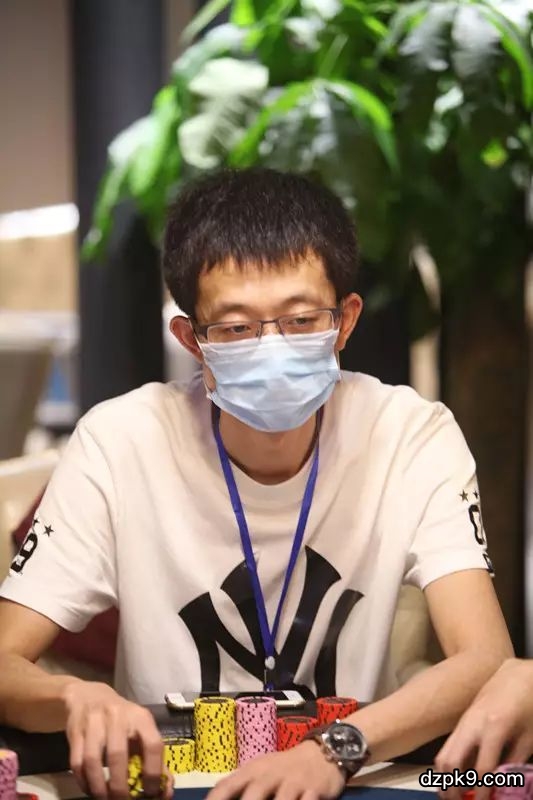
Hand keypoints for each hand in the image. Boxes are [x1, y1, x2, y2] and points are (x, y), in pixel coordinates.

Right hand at [62, 680, 171, 799]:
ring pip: (92, 761)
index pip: (153, 744)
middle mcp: (118, 716)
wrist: (89, 696)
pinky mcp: (75, 731)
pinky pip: (77, 763)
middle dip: (119, 787)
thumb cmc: (122, 720)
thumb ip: (154, 760)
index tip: (150, 793)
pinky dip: (83, 782)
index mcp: (141, 717)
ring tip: (105, 799)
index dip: (153, 772)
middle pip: (118, 755)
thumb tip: (165, 792)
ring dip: (99, 787)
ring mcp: (94, 722)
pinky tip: (91, 789)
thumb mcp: (141, 731)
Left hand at [207, 740, 345, 799]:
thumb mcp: (261, 771)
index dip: (215, 799)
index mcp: (253, 770)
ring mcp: (293, 782)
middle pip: (254, 794)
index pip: (228, 785)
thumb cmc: (284, 768)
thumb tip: (217, 797)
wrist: (323, 753)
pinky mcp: (314, 791)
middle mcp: (271, 775)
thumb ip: (240, 786)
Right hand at [435, 659, 532, 799]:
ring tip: (451, 796)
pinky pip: (448, 746)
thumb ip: (514, 763)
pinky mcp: (462, 721)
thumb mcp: (528, 736)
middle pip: (451, 762)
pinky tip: (455, 778)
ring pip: (444, 754)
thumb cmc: (528, 705)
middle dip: (453, 787)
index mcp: (493, 728)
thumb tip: (503, 788)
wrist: (518, 675)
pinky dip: (448, 766)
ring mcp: (464, 721)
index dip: (481, 793)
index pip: (482, 769)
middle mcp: (472, 724)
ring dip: (445, 778)